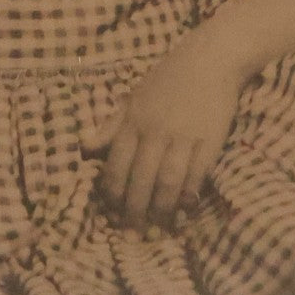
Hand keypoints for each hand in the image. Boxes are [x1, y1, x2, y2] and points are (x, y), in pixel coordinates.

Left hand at [81, 36, 241, 231]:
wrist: (209, 58)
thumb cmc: (168, 78)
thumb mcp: (133, 97)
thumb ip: (111, 126)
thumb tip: (85, 148)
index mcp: (133, 120)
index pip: (116, 165)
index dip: (112, 193)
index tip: (111, 213)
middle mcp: (155, 131)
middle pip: (140, 179)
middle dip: (134, 211)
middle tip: (131, 235)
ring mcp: (183, 136)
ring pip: (167, 182)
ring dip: (160, 210)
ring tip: (156, 231)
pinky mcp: (209, 140)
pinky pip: (196, 175)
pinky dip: (188, 195)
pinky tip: (183, 210)